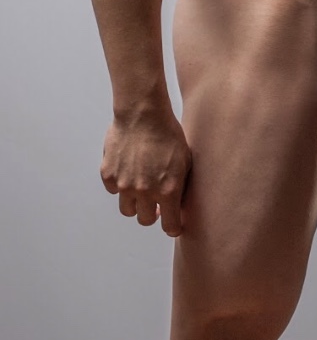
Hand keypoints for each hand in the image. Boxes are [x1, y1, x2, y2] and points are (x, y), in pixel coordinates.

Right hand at [100, 108, 192, 236]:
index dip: (172, 226)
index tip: (173, 224)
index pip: (169, 226)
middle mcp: (144, 192)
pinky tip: (127, 167)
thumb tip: (178, 205)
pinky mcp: (108, 175)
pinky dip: (119, 183)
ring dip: (134, 201)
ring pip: (127, 209)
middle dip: (151, 213)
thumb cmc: (168, 133)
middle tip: (154, 202)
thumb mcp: (185, 160)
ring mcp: (124, 184)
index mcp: (167, 190)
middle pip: (145, 220)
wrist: (143, 113)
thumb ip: (180, 186)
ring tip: (140, 184)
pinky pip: (113, 190)